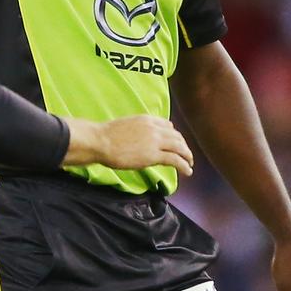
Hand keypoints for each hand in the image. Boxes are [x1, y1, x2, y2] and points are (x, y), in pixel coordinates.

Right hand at [63, 115, 193, 174]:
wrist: (100, 141)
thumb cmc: (106, 136)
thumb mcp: (126, 126)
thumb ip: (138, 130)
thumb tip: (140, 139)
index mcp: (147, 119)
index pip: (168, 125)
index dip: (174, 135)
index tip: (176, 143)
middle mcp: (154, 128)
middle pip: (177, 136)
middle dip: (184, 146)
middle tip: (186, 155)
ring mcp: (155, 141)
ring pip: (179, 147)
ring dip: (187, 156)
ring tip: (190, 164)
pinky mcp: (153, 155)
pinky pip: (175, 159)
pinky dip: (184, 165)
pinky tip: (187, 171)